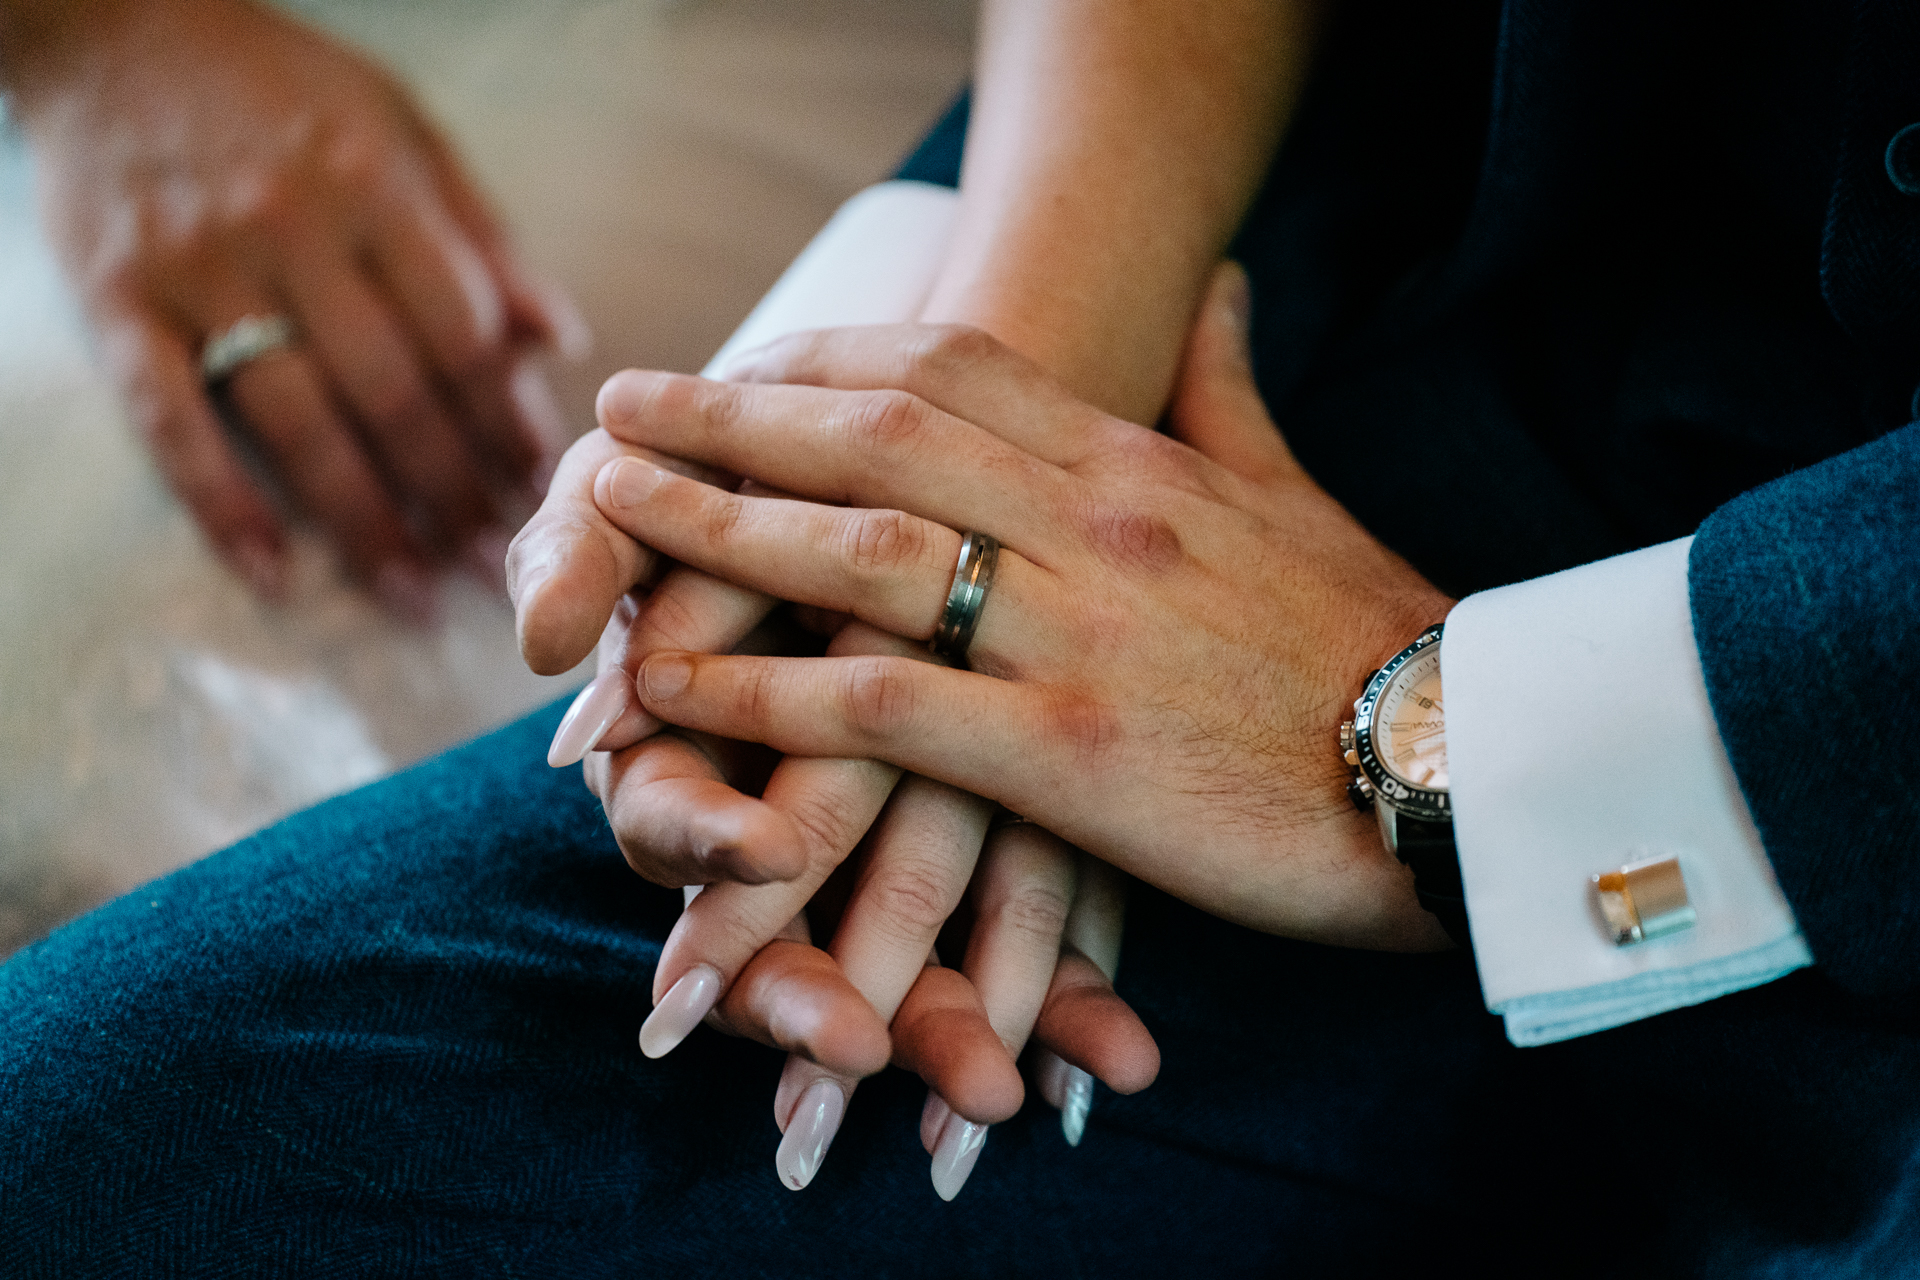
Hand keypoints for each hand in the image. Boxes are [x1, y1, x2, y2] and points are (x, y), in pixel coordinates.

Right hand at [5, 0, 585, 612]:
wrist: (109, 25)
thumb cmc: (279, 87)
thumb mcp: (402, 129)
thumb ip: (481, 237)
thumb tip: (558, 339)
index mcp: (374, 189)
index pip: (463, 336)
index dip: (506, 424)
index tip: (545, 489)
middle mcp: (291, 233)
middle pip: (395, 396)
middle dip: (457, 494)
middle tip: (500, 567)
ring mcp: (199, 273)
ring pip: (299, 426)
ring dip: (367, 524)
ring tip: (418, 595)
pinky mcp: (118, 305)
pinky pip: (173, 425)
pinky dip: (223, 509)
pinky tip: (277, 576)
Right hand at [510, 435, 1156, 1195]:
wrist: (908, 448)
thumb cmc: (747, 467)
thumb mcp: (641, 492)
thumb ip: (578, 553)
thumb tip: (543, 640)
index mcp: (682, 751)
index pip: (671, 836)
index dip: (703, 864)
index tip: (747, 878)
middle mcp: (770, 816)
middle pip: (781, 944)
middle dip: (821, 1009)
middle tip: (852, 1062)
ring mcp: (880, 830)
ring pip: (909, 960)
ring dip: (954, 1032)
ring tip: (999, 1102)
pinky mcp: (990, 821)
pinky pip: (1027, 937)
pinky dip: (1070, 993)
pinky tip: (1114, 1061)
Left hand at [585, 263, 1456, 949]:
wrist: (1474, 770)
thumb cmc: (1380, 640)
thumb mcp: (1297, 494)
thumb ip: (1230, 389)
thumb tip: (1212, 289)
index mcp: (1139, 461)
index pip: (952, 366)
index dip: (825, 355)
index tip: (744, 359)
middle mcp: (1092, 525)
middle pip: (875, 437)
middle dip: (732, 416)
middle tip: (621, 408)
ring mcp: (1074, 635)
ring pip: (856, 554)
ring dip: (716, 525)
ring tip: (607, 514)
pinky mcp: (1067, 756)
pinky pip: (880, 707)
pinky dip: (764, 688)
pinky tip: (676, 680)